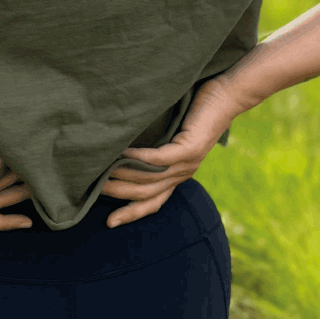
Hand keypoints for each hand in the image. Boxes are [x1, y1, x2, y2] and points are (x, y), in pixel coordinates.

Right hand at [100, 74, 261, 227]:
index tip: (108, 223)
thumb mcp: (171, 135)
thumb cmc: (194, 111)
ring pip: (150, 179)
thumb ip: (152, 149)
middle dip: (119, 195)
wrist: (226, 95)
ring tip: (100, 173)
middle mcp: (183, 174)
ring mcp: (188, 163)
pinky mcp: (190, 147)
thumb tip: (118, 151)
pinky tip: (121, 154)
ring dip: (123, 177)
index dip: (131, 213)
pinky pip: (160, 159)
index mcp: (178, 175)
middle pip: (146, 194)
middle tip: (93, 191)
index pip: (153, 202)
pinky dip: (139, 159)